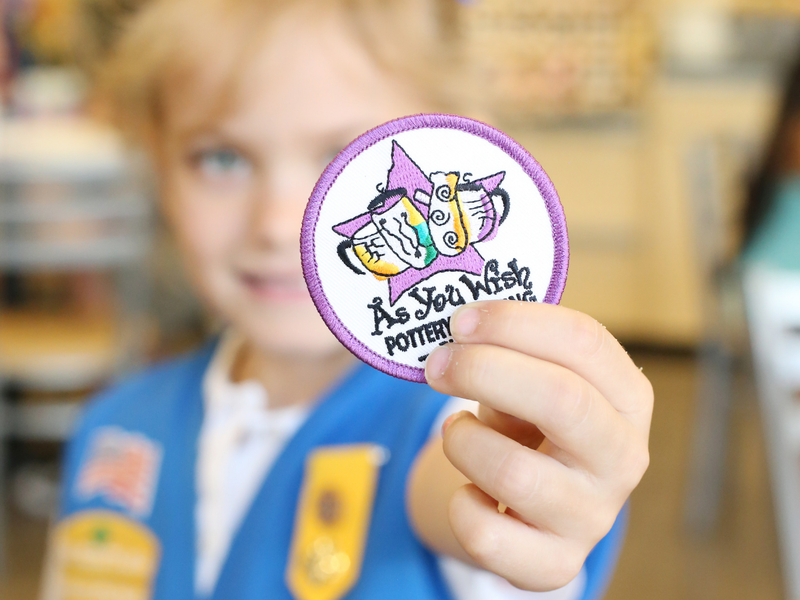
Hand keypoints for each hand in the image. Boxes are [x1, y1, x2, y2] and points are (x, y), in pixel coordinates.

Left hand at [424, 301, 651, 590]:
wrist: (530, 504)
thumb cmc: (530, 423)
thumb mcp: (532, 378)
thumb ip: (510, 349)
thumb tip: (458, 325)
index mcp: (627, 397)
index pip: (583, 342)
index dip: (514, 323)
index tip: (462, 321)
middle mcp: (622, 457)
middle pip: (561, 398)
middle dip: (484, 370)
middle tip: (438, 363)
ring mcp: (592, 516)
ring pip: (515, 473)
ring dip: (463, 441)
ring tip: (456, 430)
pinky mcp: (554, 563)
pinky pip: (487, 535)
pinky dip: (459, 505)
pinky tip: (465, 488)